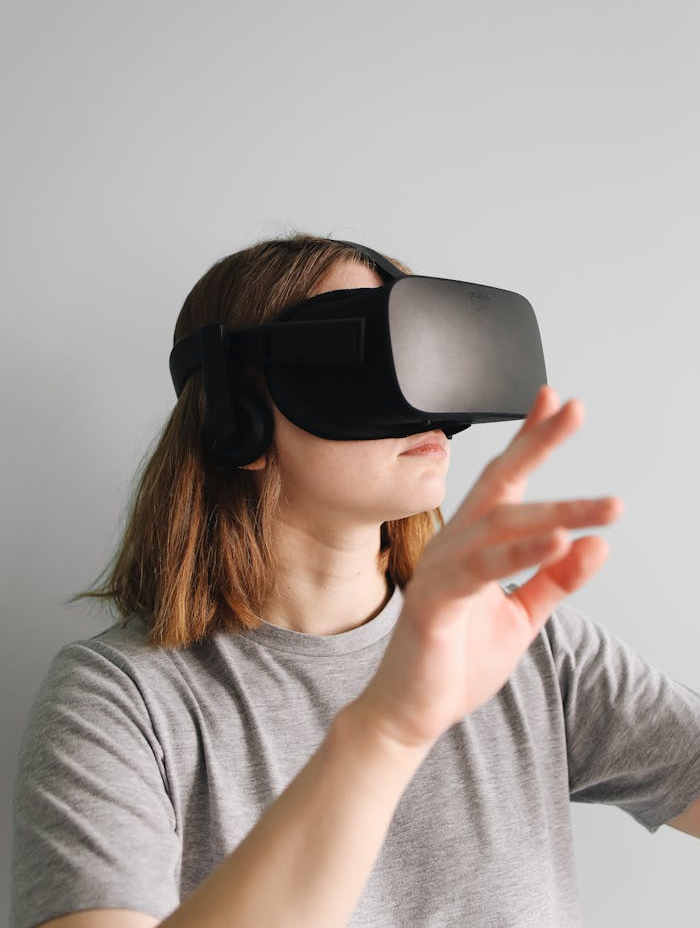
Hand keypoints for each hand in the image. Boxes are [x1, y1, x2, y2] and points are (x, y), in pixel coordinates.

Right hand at [351, 384, 624, 755]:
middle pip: (501, 484)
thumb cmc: (458, 659)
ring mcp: (440, 568)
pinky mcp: (434, 600)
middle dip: (538, 445)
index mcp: (472, 542)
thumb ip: (555, 580)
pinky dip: (522, 553)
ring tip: (605, 506)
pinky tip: (557, 541)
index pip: (505, 481)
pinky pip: (482, 569)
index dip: (529, 440)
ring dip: (558, 512)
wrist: (413, 711)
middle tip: (574, 410)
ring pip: (502, 525)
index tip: (555, 402)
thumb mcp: (522, 616)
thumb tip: (597, 544)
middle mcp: (454, 544)